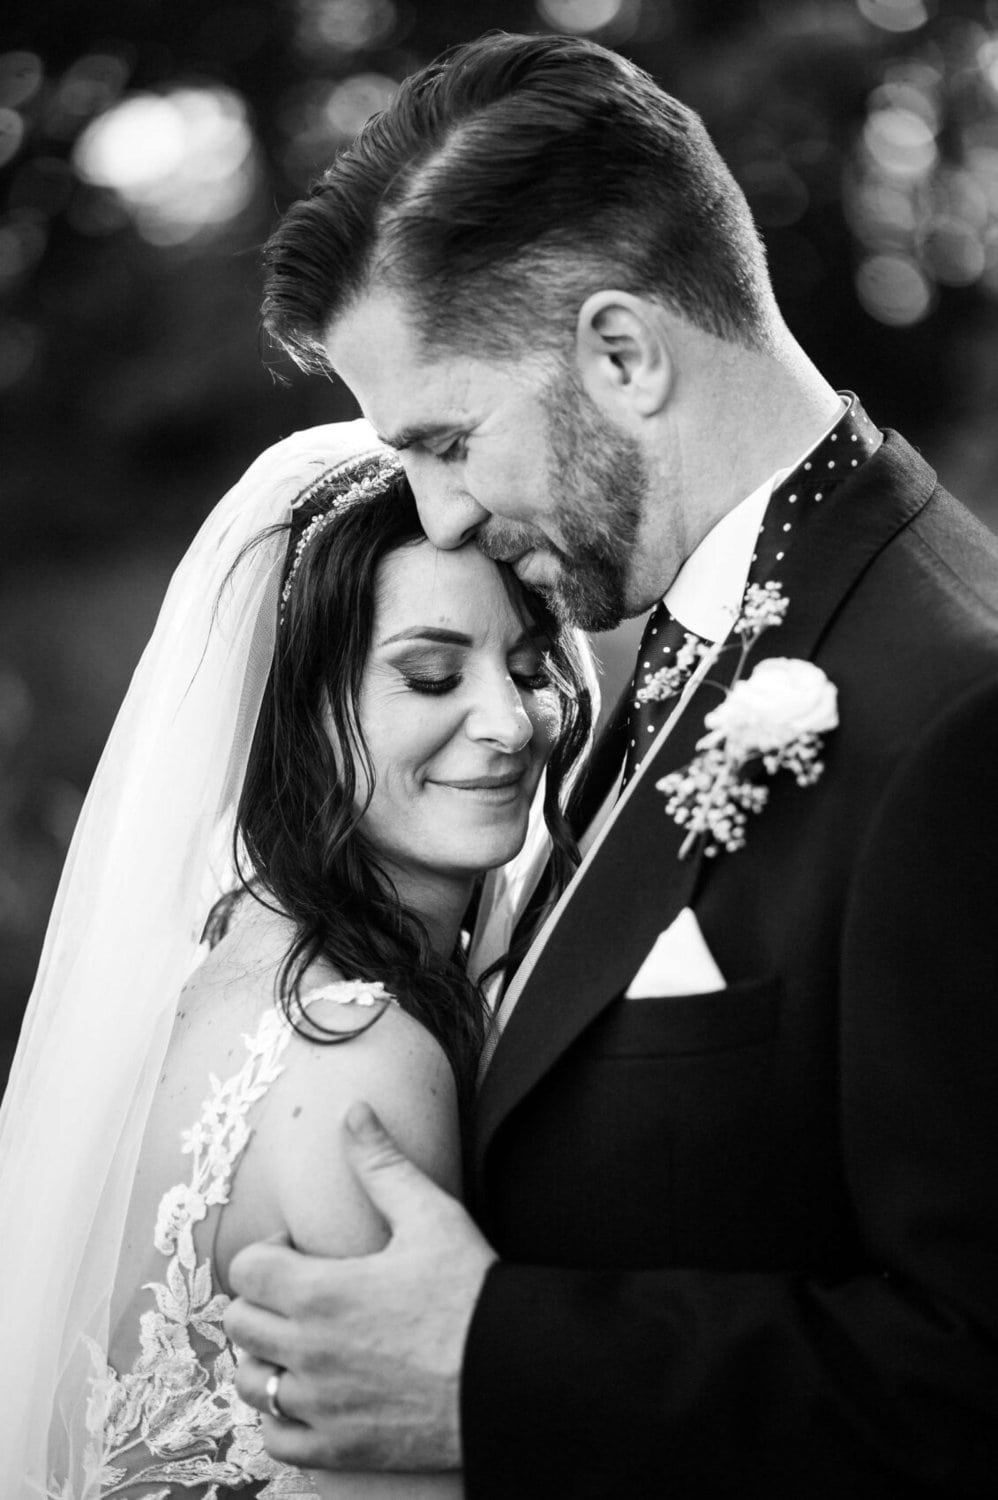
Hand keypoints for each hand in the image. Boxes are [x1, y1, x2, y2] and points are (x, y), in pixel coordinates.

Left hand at [224, 1100, 497, 1471]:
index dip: (270, 1253)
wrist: (510, 1375)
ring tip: (304, 1343)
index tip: (301, 1252)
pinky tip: (311, 1395)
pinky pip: (277, 1439)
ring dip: (267, 1359)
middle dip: (263, 1301)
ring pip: (251, 1382)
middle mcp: (308, 1353)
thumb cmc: (471, 1293)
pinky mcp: (339, 1447)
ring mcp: (320, 1406)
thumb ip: (381, 1163)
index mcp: (320, 1293)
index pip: (246, 1270)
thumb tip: (354, 1113)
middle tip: (303, 1294)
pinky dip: (282, 1419)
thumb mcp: (429, 1215)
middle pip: (240, 1324)